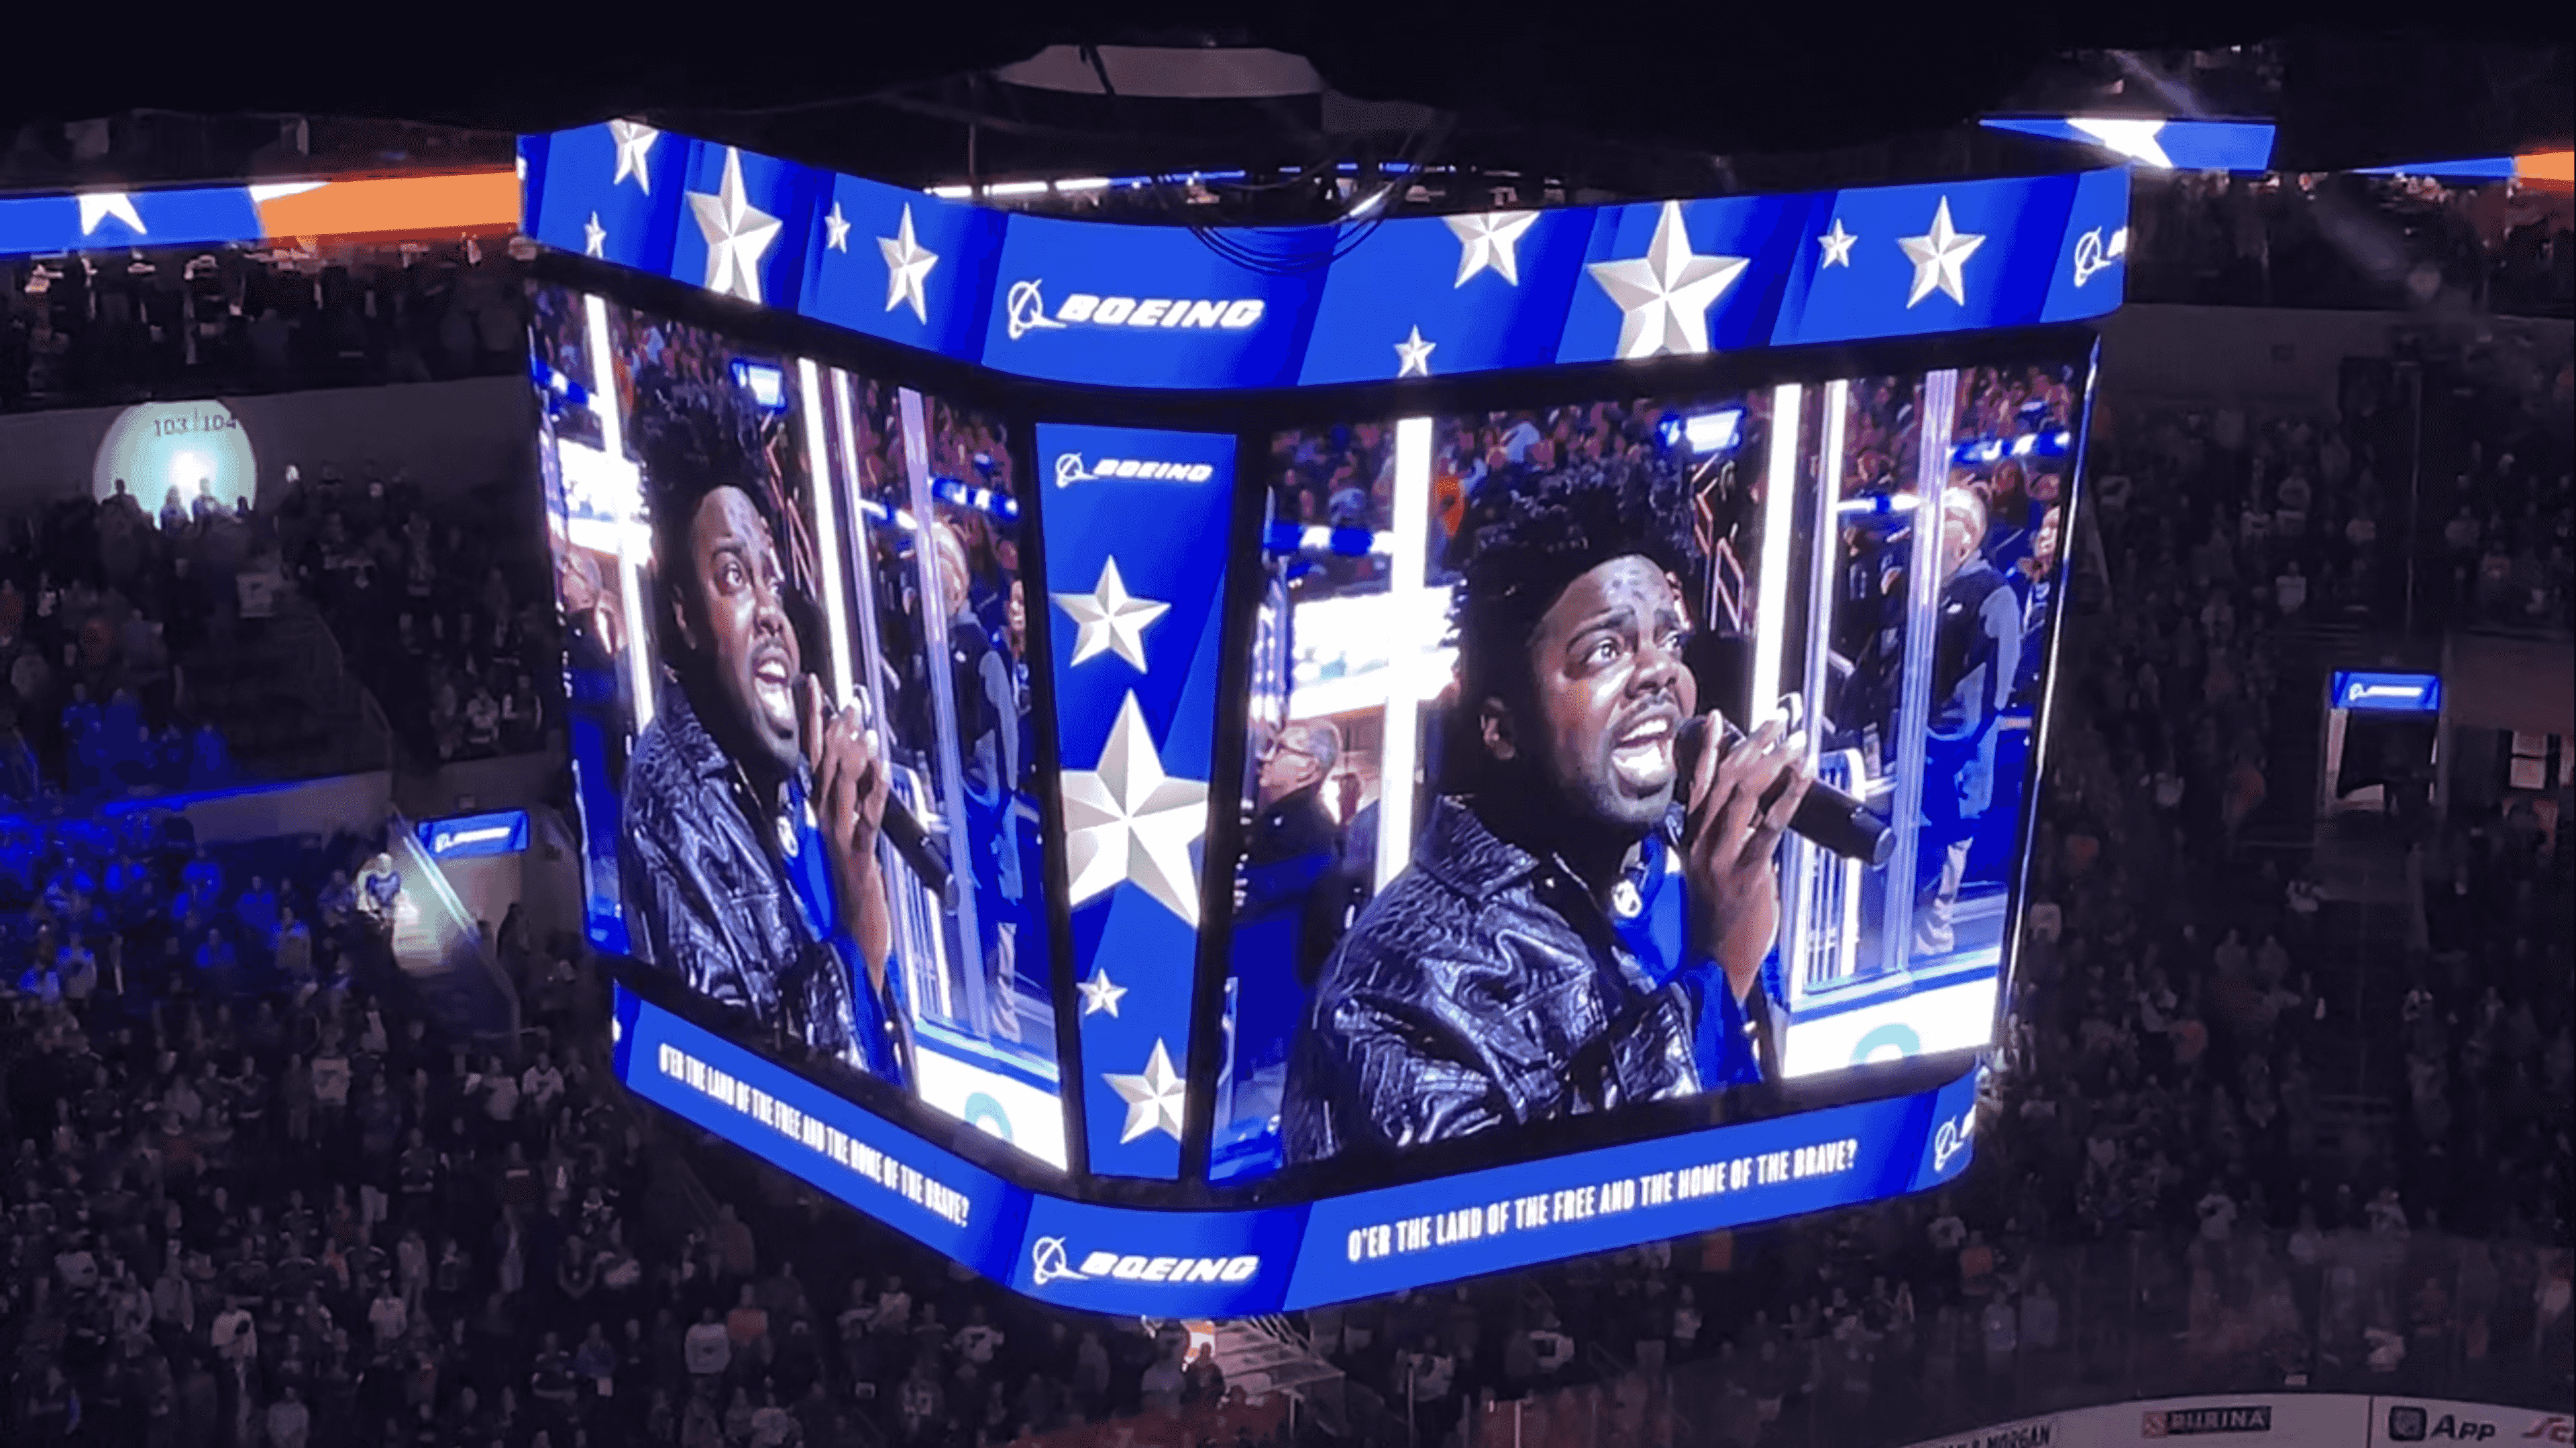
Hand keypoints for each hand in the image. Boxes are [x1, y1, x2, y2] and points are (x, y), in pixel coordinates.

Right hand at [802, 677, 893, 987]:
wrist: (847, 936)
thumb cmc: (845, 887)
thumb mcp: (840, 838)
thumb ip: (840, 802)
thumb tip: (846, 763)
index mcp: (816, 814)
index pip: (811, 759)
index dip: (812, 723)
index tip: (814, 689)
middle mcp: (821, 822)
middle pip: (823, 768)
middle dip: (833, 730)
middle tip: (845, 699)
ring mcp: (838, 839)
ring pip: (841, 788)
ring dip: (852, 755)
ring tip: (862, 724)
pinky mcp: (859, 856)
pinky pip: (867, 819)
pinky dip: (875, 793)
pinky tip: (883, 769)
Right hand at [1682, 711, 1814, 1003]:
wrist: (1715, 960)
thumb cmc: (1721, 918)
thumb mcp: (1713, 870)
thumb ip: (1729, 839)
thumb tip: (1758, 812)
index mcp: (1691, 839)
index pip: (1696, 783)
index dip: (1710, 748)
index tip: (1721, 718)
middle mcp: (1701, 842)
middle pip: (1725, 780)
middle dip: (1754, 746)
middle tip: (1779, 723)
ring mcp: (1721, 856)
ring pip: (1744, 795)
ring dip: (1774, 764)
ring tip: (1797, 743)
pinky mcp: (1747, 871)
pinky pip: (1770, 826)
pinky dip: (1789, 797)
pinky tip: (1804, 778)